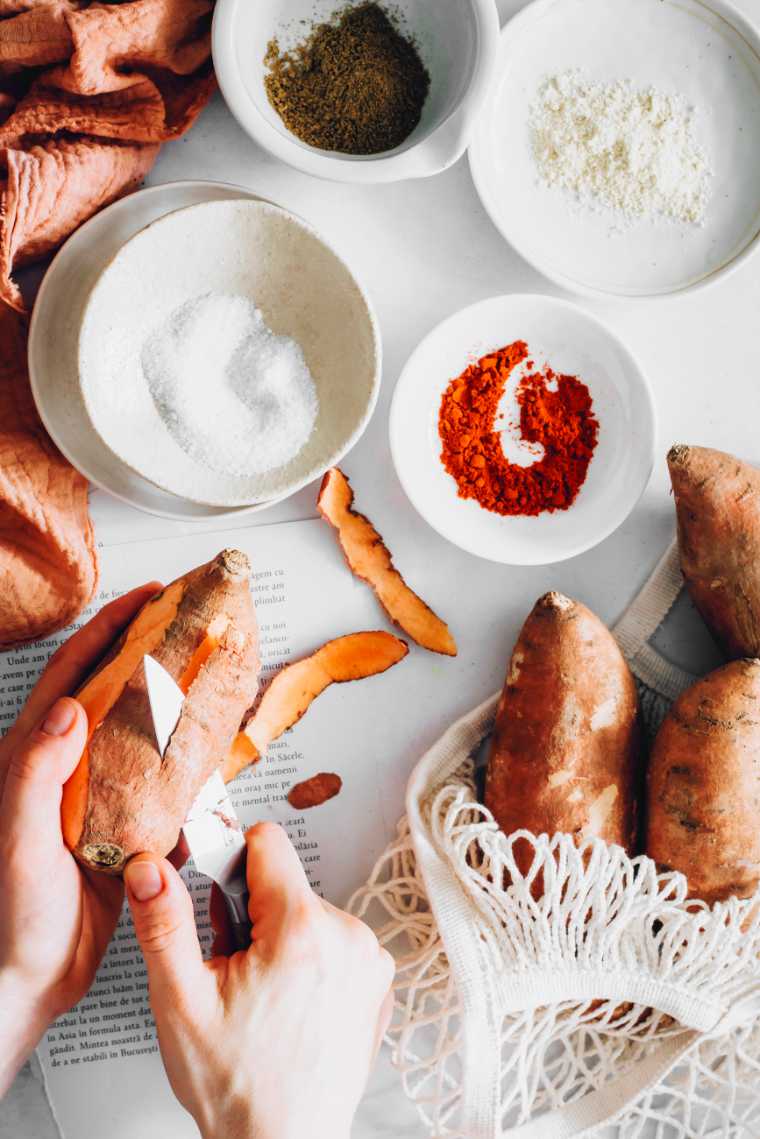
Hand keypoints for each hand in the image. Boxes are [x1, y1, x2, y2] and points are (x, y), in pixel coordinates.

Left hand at [0, 583, 159, 1094]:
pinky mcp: (120, 823)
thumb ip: (36, 776)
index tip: (149, 599)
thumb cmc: (14, 915)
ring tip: (205, 672)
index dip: (109, 629)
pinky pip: (157, 776)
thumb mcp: (19, 842)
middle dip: (146, 647)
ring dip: (168, 697)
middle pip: (109, 688)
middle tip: (187, 621)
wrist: (32, 979)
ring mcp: (94, 793)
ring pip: (137, 727)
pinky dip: (183, 755)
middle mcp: (64, 766)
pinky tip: (206, 749)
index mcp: (31, 757)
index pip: (72, 673)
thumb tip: (67, 711)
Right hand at [125, 822, 393, 1138]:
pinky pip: (336, 943)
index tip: (219, 901)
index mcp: (302, 928)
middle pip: (286, 884)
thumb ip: (164, 923)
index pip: (267, 842)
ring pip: (310, 914)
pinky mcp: (378, 982)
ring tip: (264, 996)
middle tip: (235, 971)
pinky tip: (292, 1006)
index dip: (231, 864)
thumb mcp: (181, 1001)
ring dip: (282, 942)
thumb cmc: (237, 1087)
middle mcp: (347, 935)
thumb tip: (150, 868)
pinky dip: (312, 964)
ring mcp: (369, 960)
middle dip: (253, 916)